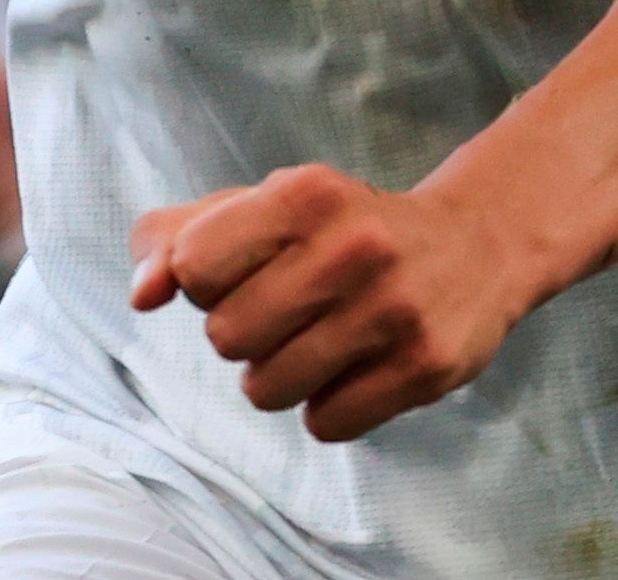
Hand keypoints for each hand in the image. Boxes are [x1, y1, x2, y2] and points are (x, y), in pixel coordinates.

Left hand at [127, 164, 538, 440]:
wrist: (477, 245)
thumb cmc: (343, 227)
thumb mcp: (266, 206)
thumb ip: (180, 237)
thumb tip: (141, 297)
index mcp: (303, 193)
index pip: (193, 266)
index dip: (203, 282)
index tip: (240, 273)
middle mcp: (351, 247)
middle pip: (225, 337)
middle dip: (240, 334)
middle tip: (283, 313)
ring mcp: (393, 310)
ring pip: (267, 389)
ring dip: (277, 378)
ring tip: (315, 343)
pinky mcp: (426, 367)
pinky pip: (326, 424)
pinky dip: (327, 408)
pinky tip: (354, 369)